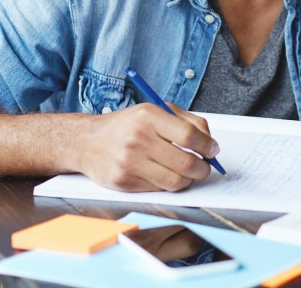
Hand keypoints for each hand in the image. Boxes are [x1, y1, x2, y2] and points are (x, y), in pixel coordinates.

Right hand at [76, 103, 218, 191]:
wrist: (87, 142)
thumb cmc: (126, 126)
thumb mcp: (155, 111)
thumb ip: (186, 121)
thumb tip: (211, 143)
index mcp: (149, 116)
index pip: (189, 135)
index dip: (207, 146)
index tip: (213, 150)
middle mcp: (138, 139)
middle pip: (186, 163)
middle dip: (203, 168)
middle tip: (205, 167)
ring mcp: (130, 162)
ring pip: (175, 181)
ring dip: (189, 180)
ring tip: (189, 173)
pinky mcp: (124, 182)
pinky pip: (159, 189)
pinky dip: (169, 184)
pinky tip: (166, 175)